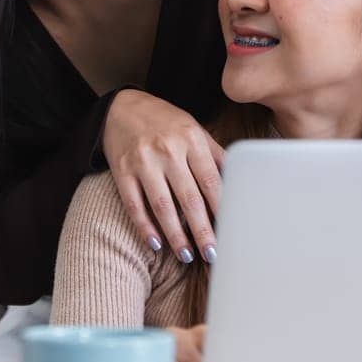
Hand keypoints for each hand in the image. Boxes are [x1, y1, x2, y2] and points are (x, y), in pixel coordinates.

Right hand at [102, 89, 224, 261]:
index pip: (211, 181)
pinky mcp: (122, 170)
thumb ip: (214, 154)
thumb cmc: (165, 121)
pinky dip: (145, 226)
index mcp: (191, 139)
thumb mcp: (194, 129)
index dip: (221, 209)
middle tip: (213, 255)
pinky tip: (156, 244)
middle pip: (189, 198)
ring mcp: (143, 161)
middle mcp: (168, 150)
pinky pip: (134, 204)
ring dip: (176, 235)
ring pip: (162, 206)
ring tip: (187, 256)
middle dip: (203, 230)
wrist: (122, 106)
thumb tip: (239, 180)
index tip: (231, 232)